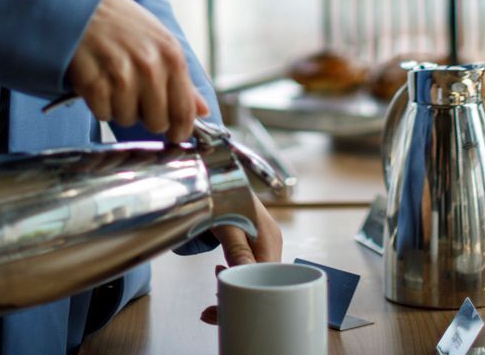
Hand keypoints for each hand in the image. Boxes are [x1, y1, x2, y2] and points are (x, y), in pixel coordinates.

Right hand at [67, 0, 208, 140]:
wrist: (84, 6)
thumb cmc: (124, 24)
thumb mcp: (161, 42)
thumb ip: (183, 80)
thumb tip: (203, 110)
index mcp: (172, 56)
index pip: (184, 111)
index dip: (180, 130)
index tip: (175, 135)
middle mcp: (150, 67)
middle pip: (157, 123)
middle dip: (146, 115)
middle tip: (135, 94)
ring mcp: (121, 76)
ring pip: (127, 119)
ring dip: (120, 107)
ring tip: (114, 80)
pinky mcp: (95, 83)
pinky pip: (103, 114)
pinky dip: (99, 103)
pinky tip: (98, 80)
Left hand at [200, 193, 282, 324]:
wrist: (215, 173)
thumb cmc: (222, 194)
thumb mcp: (227, 224)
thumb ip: (237, 250)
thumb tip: (246, 279)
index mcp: (269, 239)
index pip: (265, 280)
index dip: (246, 297)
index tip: (220, 308)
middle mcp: (271, 242)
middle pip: (261, 281)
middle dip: (239, 298)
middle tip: (213, 312)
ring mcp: (264, 242)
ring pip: (255, 276)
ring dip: (236, 288)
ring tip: (214, 297)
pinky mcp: (255, 242)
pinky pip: (250, 266)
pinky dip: (237, 277)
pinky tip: (222, 277)